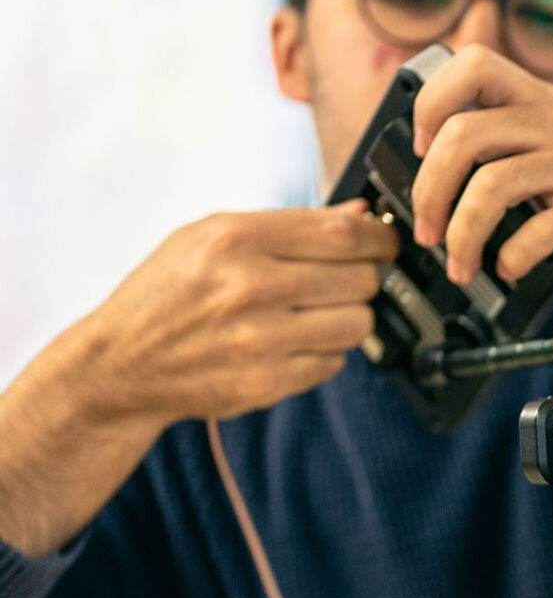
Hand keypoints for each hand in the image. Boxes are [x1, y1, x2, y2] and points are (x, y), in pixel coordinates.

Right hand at [84, 203, 398, 424]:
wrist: (122, 362)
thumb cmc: (169, 292)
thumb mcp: (211, 236)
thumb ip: (290, 225)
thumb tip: (360, 216)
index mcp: (236, 239)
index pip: (343, 234)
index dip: (379, 239)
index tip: (384, 243)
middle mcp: (251, 287)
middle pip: (362, 279)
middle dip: (363, 278)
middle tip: (343, 280)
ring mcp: (262, 338)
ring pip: (359, 324)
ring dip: (348, 318)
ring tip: (315, 313)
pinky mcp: (270, 381)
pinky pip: (335, 362)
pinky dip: (324, 352)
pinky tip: (294, 343)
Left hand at [407, 44, 552, 331]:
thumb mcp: (545, 173)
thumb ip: (501, 155)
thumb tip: (426, 166)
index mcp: (544, 104)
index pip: (473, 64)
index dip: (432, 102)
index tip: (419, 150)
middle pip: (466, 133)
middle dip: (430, 190)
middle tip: (427, 232)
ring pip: (492, 184)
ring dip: (462, 234)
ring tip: (460, 264)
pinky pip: (536, 228)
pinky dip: (511, 257)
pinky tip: (510, 269)